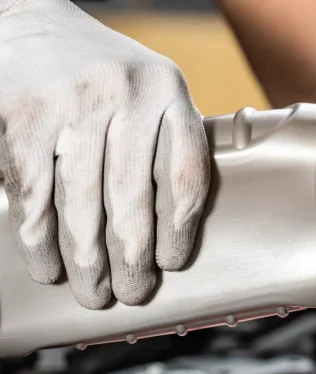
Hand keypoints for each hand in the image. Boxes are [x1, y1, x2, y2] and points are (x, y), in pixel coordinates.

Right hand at [0, 0, 209, 308]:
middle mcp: (124, 93)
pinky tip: (48, 267)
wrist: (24, 19)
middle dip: (133, 257)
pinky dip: (38, 238)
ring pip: (82, 202)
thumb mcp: (149, 91)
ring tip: (94, 294)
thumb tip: (171, 232)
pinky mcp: (21, 115)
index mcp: (168, 91)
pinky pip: (33, 193)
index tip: (173, 264)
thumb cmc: (98, 73)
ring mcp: (71, 103)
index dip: (179, 229)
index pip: (184, 174)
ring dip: (87, 259)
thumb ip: (164, 144)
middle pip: (133, 198)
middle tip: (133, 294)